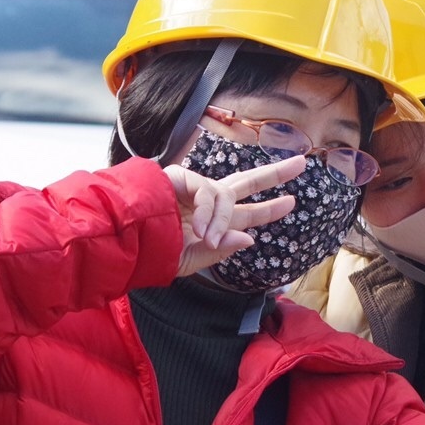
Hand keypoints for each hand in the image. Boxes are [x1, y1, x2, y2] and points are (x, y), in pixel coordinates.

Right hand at [164, 154, 305, 276]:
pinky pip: (208, 192)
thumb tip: (250, 237)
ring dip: (221, 219)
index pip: (246, 214)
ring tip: (206, 237)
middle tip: (302, 164)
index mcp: (211, 222)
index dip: (269, 209)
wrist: (122, 241)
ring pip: (227, 195)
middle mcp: (206, 202)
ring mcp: (194, 188)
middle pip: (246, 182)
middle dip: (274, 173)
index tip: (292, 202)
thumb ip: (219, 250)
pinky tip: (199, 228)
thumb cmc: (151, 252)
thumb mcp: (190, 260)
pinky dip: (208, 212)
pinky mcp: (180, 177)